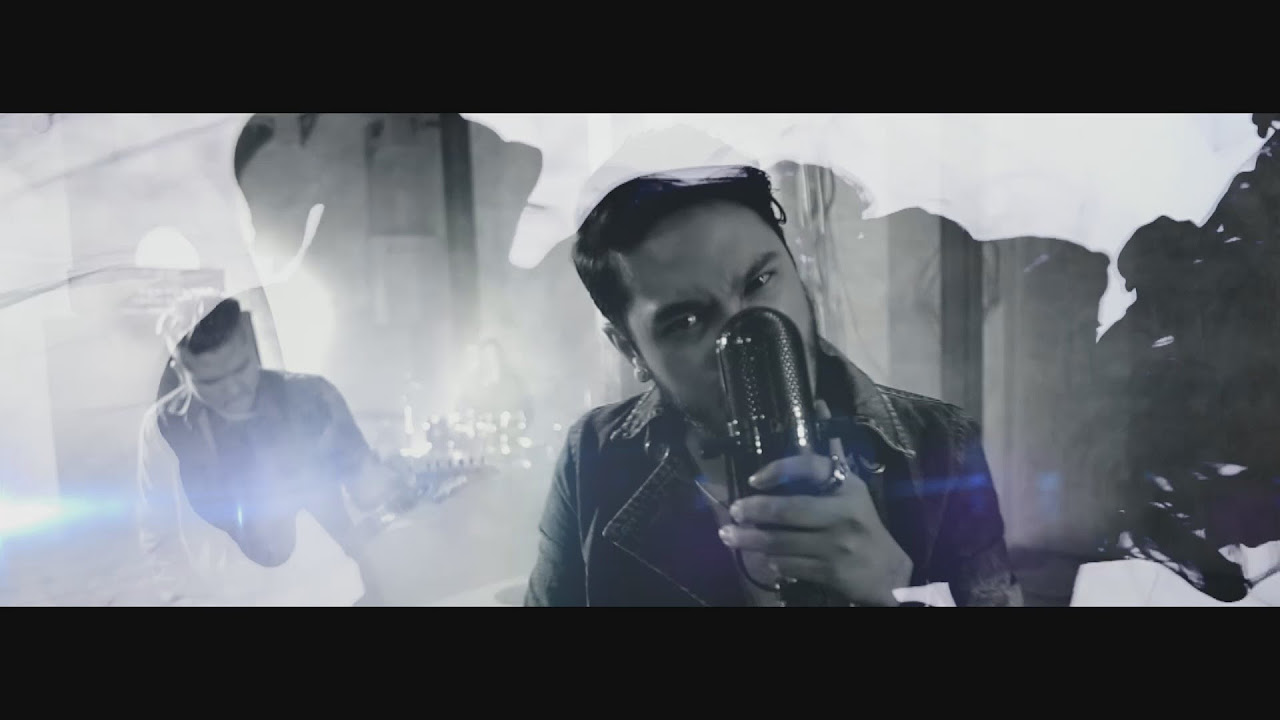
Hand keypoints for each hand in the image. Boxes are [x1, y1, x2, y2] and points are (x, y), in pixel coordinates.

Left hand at [717, 400, 912, 606]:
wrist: (888, 572)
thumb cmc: (863, 523)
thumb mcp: (853, 488)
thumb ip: (832, 453)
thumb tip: (819, 405)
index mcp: (847, 488)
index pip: (811, 468)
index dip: (779, 470)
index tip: (753, 479)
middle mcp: (843, 514)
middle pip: (791, 510)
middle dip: (756, 510)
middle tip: (733, 511)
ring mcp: (837, 545)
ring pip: (784, 541)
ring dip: (752, 540)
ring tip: (728, 536)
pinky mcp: (831, 572)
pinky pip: (791, 565)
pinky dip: (772, 561)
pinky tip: (760, 557)